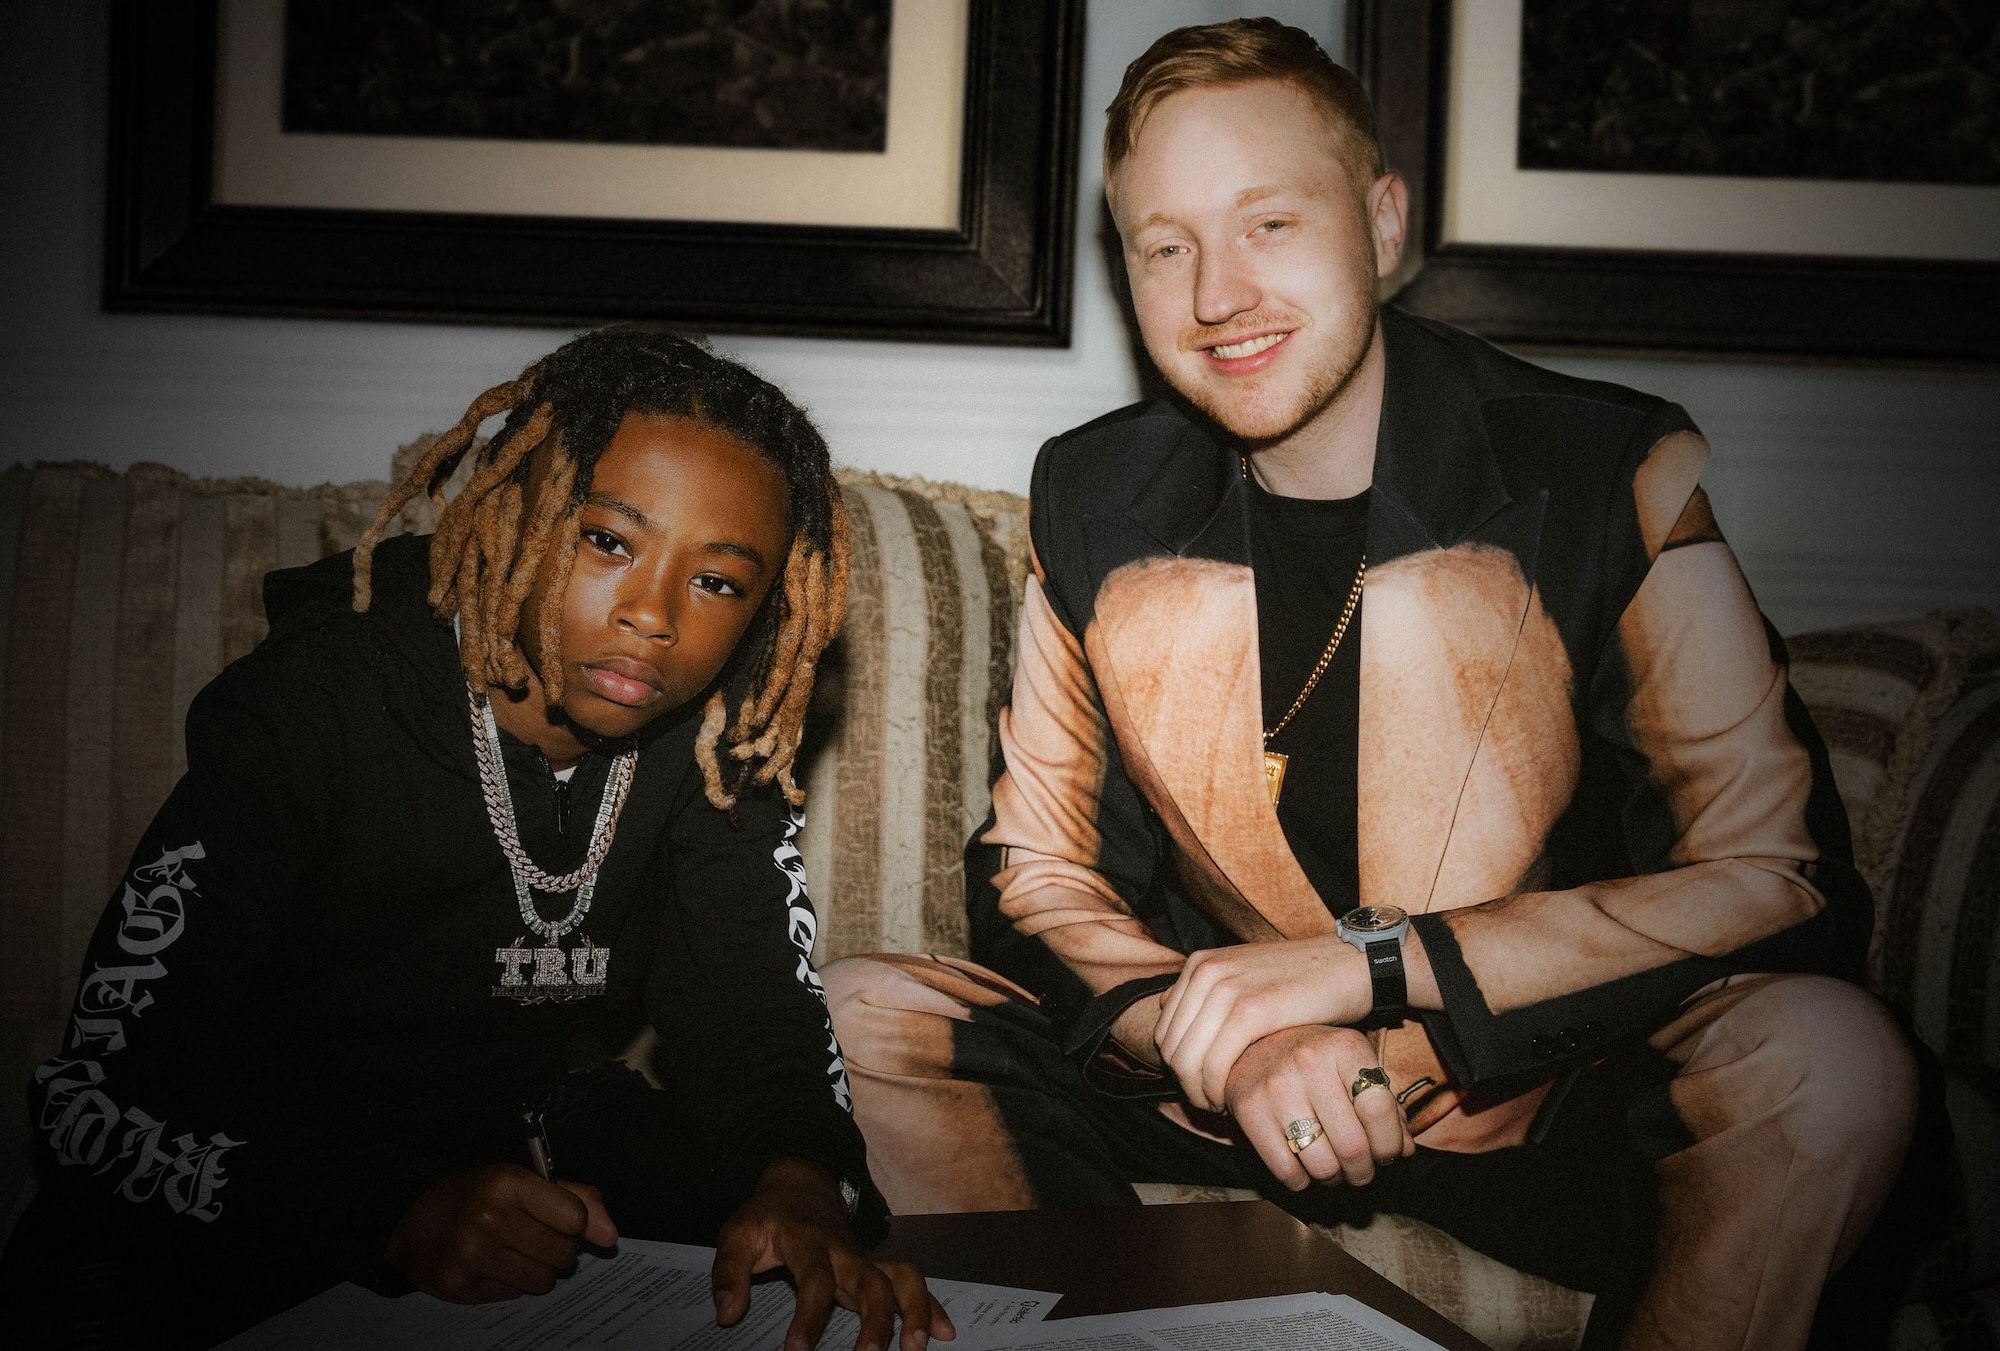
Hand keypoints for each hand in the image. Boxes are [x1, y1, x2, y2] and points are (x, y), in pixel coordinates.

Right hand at [385, 1164, 617, 1302]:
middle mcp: (489, 1217)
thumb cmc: (476, 1198)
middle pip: (563, 1253)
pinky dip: (511, 1283)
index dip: (575, 1223)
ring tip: (515, 1251)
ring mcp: (472, 1255)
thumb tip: (610, 1234)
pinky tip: (492, 1265)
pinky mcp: (461, 1286)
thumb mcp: (522, 1182)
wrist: (412, 1224)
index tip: (562, 1220)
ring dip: (538, 1270)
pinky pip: (515, 1294)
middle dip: (558, 1249)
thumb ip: (574, 1200)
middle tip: (534, 1237)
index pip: (575, 1217)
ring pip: (544, 1280)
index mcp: (508, 1183)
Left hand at [711, 1159, 955, 1350]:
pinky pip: (910, 1282)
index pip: (814, 1280)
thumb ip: (728, 1271)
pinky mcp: (875, 1267)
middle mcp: (845, 1251)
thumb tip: (727, 1315)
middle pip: (871, 1281)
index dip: (807, 1316)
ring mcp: (865, 1258)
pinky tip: (945, 1331)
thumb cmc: (767, 1217)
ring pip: (902, 1278)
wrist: (799, 1185)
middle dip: (875, 1321)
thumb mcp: (737, 1235)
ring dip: (914, 1311)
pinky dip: (930, 1305)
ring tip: (917, 1348)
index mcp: (808, 1241)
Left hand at [1155, 936, 1364, 1110]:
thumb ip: (1204, 991)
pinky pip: (1215, 1062)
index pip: (1164, 1031)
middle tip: (1211, 1104)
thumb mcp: (1244, 975)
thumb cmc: (1300, 980)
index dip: (1178, 1069)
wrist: (1350, 965)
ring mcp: (1227, 989)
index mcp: (1200, 964)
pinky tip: (1236, 1100)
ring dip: (1201, 1092)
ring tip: (1224, 1106)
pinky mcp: (1252, 1010)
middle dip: (1186, 1085)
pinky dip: (1219, 1089)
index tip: (1202, 1088)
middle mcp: (1206, 972)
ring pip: (1187, 1060)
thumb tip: (1162, 1006)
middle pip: (1171, 1048)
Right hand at [1225, 1024, 1414, 1189]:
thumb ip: (1384, 1103)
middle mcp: (1309, 1063)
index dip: (1390, 1143)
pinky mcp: (1249, 1109)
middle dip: (1363, 1170)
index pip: (1379, 1110)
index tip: (1387, 1154)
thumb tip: (1405, 1150)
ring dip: (1334, 1179)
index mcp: (1344, 1047)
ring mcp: (1276, 1086)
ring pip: (1321, 1164)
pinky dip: (1302, 1182)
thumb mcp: (1353, 1066)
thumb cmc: (1314, 1059)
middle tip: (1361, 1170)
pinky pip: (1286, 1170)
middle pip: (1352, 1145)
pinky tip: (1305, 1169)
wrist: (1251, 1042)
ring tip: (1334, 1170)